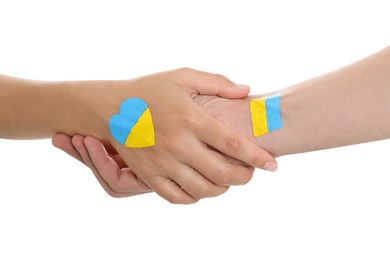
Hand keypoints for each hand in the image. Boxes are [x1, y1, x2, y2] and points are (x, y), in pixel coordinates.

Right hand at [56, 68, 276, 203]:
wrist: (111, 108)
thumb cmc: (150, 90)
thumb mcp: (183, 77)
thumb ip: (218, 84)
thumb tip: (247, 92)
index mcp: (190, 118)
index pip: (233, 144)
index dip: (258, 157)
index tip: (273, 165)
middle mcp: (178, 144)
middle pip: (223, 173)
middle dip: (245, 176)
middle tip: (251, 172)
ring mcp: (162, 163)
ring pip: (203, 190)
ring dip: (223, 189)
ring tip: (228, 180)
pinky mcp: (148, 175)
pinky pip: (177, 197)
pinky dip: (195, 197)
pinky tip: (202, 186)